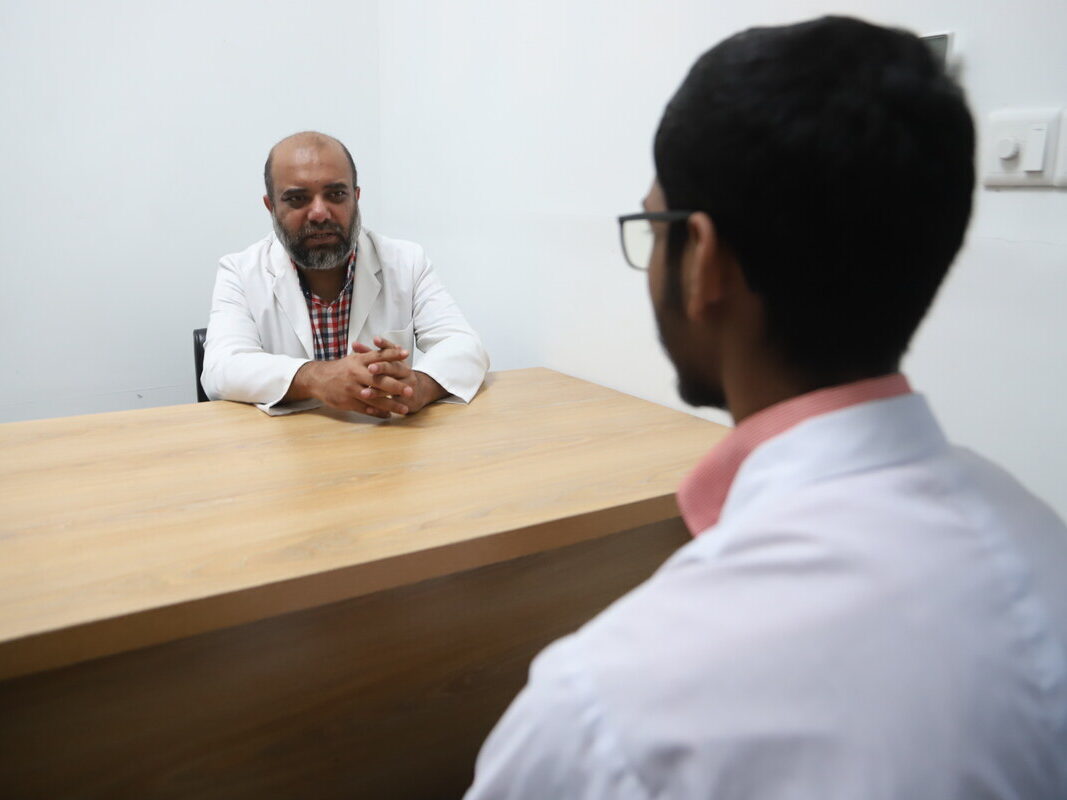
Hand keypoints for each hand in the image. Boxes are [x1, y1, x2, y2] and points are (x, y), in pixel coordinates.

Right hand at [286, 340, 413, 416]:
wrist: (318, 379)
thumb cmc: (343, 368)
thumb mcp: (356, 359)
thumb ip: (374, 356)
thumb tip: (395, 349)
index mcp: (358, 360)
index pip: (378, 355)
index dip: (392, 353)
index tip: (407, 354)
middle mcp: (355, 373)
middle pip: (378, 380)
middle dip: (395, 386)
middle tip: (410, 391)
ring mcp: (351, 388)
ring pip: (373, 398)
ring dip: (390, 405)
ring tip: (404, 409)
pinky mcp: (347, 401)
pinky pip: (365, 408)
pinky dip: (377, 412)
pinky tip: (388, 415)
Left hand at [349, 337, 446, 416]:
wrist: (416, 393)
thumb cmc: (396, 375)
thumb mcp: (387, 363)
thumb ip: (370, 355)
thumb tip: (354, 345)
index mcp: (399, 361)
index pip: (392, 350)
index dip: (384, 344)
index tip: (375, 340)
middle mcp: (405, 372)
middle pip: (393, 368)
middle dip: (382, 368)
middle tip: (370, 368)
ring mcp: (407, 386)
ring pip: (392, 388)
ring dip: (377, 391)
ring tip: (364, 393)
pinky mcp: (407, 401)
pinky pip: (394, 404)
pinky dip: (381, 408)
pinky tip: (370, 410)